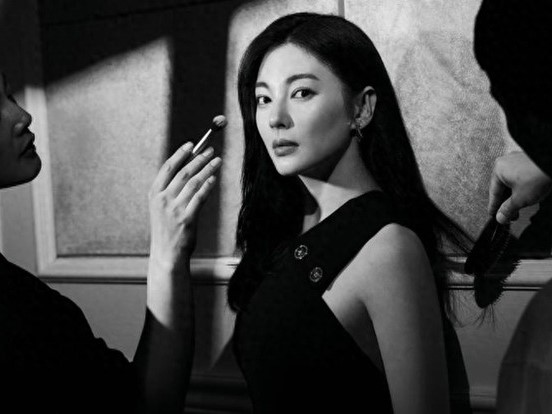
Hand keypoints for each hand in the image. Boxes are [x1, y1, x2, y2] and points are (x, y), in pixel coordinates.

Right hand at [148, 142, 220, 271]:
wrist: (166, 254)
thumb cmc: (167, 229)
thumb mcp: (161, 208)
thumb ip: (170, 190)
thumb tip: (189, 169)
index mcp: (155, 194)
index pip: (168, 168)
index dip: (181, 154)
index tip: (192, 145)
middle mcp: (163, 200)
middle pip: (183, 172)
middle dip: (199, 159)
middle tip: (211, 150)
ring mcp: (175, 210)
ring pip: (194, 183)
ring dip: (207, 169)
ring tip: (217, 161)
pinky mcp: (187, 219)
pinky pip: (200, 198)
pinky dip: (208, 186)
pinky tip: (214, 179)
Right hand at [488, 151, 551, 223]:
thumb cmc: (539, 176)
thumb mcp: (520, 199)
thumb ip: (508, 210)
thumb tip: (501, 217)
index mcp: (498, 169)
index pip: (493, 192)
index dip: (494, 206)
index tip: (494, 215)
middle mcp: (506, 162)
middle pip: (503, 188)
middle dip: (507, 203)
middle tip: (509, 215)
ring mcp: (517, 160)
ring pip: (512, 183)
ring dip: (515, 196)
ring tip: (520, 207)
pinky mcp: (528, 161)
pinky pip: (520, 177)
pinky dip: (521, 188)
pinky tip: (526, 195)